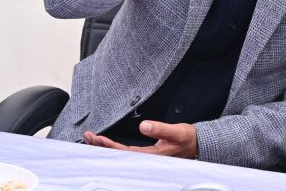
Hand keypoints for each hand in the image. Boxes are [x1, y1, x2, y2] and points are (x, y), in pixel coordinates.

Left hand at [82, 120, 197, 158]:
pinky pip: (124, 152)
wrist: (197, 144)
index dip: (108, 146)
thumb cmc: (187, 139)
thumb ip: (160, 129)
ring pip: (119, 154)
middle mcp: (145, 159)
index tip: (96, 138)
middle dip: (100, 146)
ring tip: (91, 138)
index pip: (123, 152)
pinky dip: (112, 147)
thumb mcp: (176, 131)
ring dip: (104, 146)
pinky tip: (106, 143)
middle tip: (87, 136)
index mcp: (150, 156)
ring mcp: (144, 157)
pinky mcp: (145, 154)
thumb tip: (143, 126)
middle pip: (117, 155)